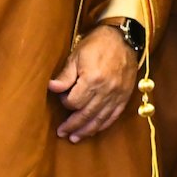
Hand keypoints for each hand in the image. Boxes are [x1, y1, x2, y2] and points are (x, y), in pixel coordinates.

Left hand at [48, 23, 138, 141]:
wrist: (123, 38)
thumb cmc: (97, 44)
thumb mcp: (76, 55)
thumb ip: (65, 75)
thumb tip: (52, 88)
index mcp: (92, 79)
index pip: (74, 102)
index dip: (65, 103)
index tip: (62, 98)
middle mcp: (106, 90)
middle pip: (86, 114)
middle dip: (72, 125)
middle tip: (62, 133)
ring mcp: (117, 94)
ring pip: (100, 119)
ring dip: (86, 130)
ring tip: (75, 138)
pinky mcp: (125, 96)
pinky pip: (113, 115)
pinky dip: (103, 125)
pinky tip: (94, 130)